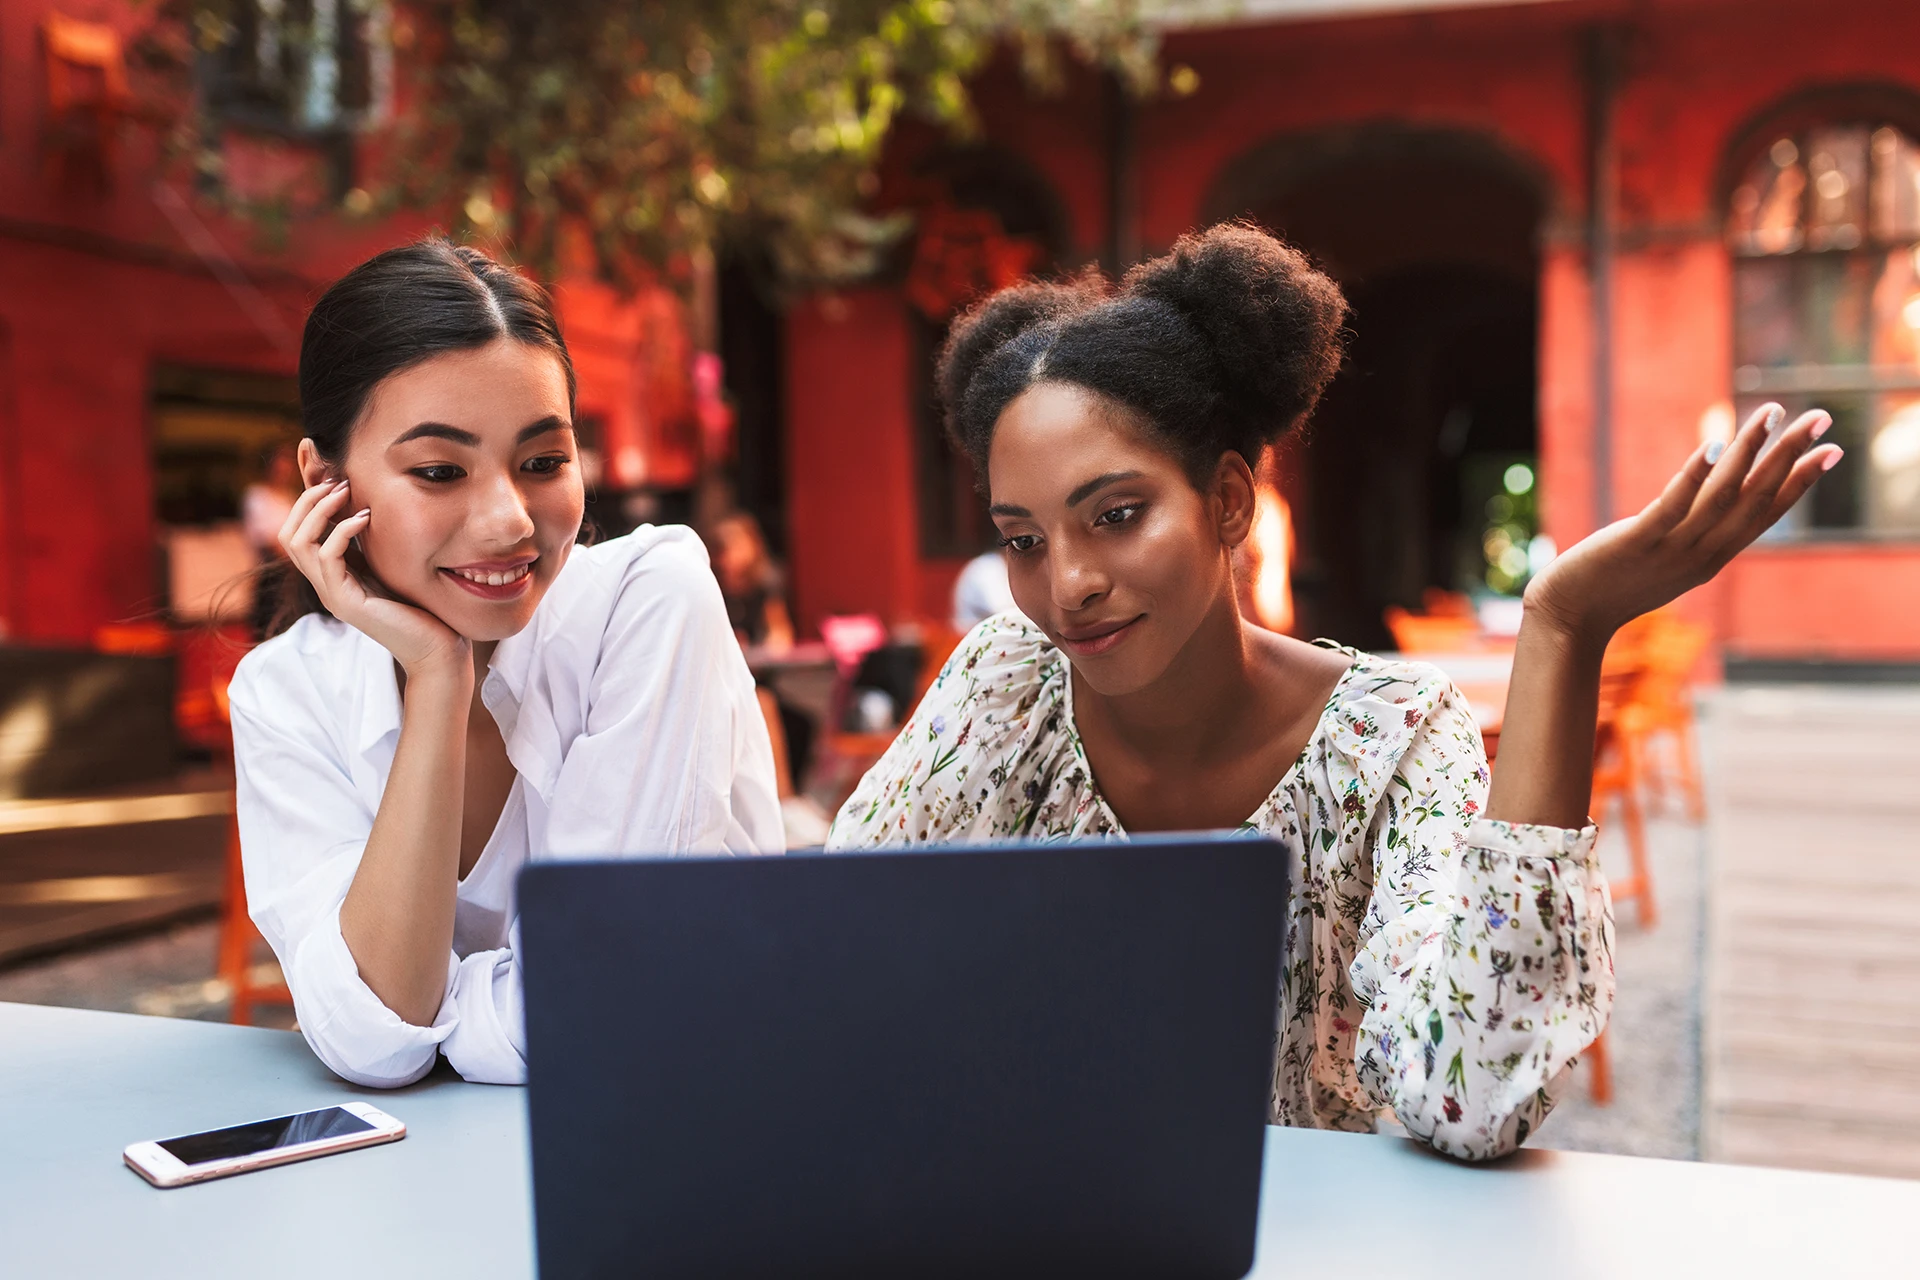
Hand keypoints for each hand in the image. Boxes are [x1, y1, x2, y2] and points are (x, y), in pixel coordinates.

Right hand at [279, 479, 470, 678]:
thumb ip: (370, 541)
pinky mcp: (346, 603)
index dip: (307, 501)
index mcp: (330, 573)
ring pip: (298, 543)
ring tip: (346, 492)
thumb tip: (365, 502)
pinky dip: (342, 532)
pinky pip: (327, 559)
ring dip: (320, 511)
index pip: (296, 531)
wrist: (434, 647)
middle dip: (307, 501)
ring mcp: (331, 594)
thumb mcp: (388, 562)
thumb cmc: (419, 605)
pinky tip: (365, 517)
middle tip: (337, 481)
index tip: (333, 477)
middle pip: (288, 534)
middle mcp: (323, 584)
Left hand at [1524, 403, 1840, 642]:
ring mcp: (1671, 549)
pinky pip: (1672, 506)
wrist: (1569, 619)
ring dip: (1749, 452)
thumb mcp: (1667, 563)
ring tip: (1771, 413)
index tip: (1832, 450)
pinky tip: (1714, 445)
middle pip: (1756, 500)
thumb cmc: (1613, 587)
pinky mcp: (1637, 543)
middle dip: (1790, 457)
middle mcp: (1701, 554)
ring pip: (1721, 496)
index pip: (1765, 515)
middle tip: (1820, 418)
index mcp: (1712, 557)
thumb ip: (1693, 536)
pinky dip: (1696, 475)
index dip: (1800, 482)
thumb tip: (1710, 499)